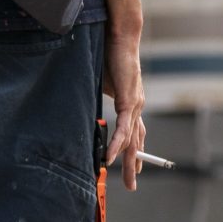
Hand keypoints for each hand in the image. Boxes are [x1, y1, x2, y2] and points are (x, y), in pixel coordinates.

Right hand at [102, 27, 146, 190]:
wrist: (120, 37)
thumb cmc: (111, 56)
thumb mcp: (104, 83)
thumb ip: (101, 98)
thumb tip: (85, 107)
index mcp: (132, 103)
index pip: (135, 132)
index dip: (134, 150)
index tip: (133, 166)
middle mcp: (137, 106)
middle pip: (137, 141)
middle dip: (135, 164)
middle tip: (133, 184)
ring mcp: (136, 104)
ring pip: (133, 138)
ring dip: (130, 160)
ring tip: (129, 179)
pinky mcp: (130, 99)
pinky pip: (124, 127)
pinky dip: (118, 143)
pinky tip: (111, 156)